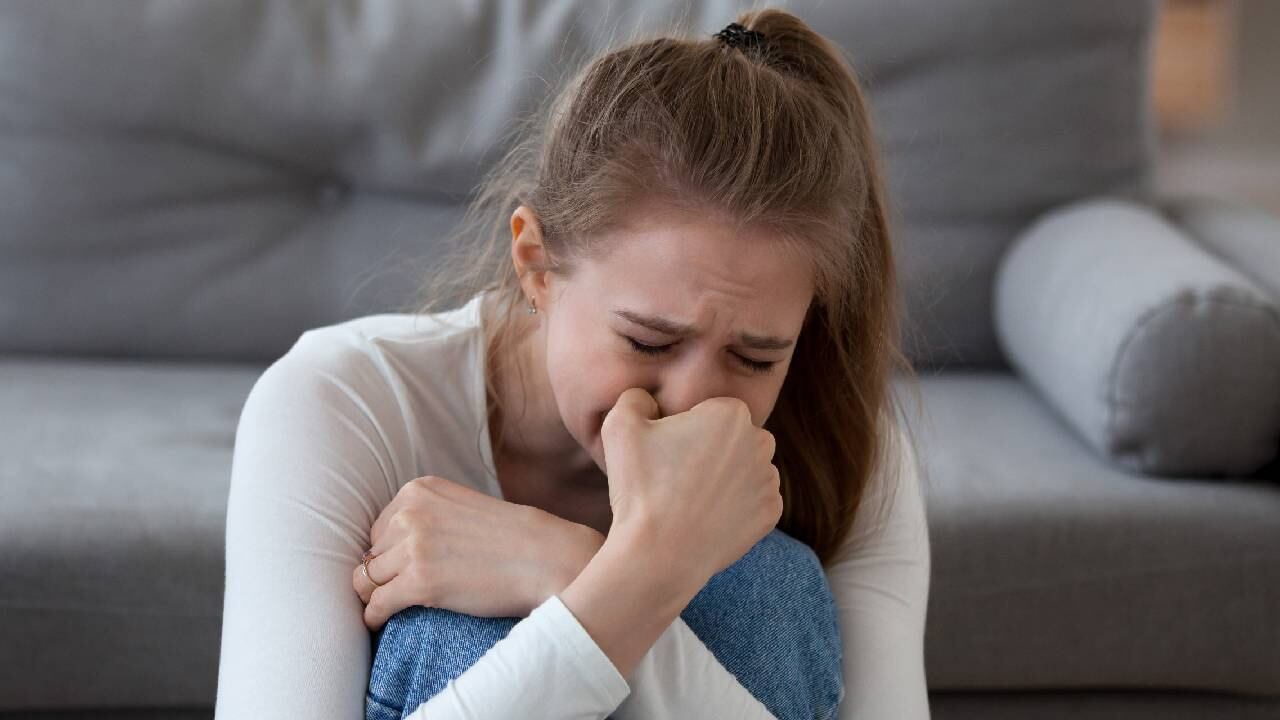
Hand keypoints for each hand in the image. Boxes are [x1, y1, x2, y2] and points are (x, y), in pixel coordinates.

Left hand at [352, 475, 604, 630]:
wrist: (545, 559)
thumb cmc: (511, 538)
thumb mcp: (462, 506)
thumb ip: (428, 514)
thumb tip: (391, 545)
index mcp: (419, 490)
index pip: (380, 526)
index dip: (389, 552)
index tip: (401, 569)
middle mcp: (410, 513)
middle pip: (372, 553)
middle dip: (383, 574)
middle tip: (399, 592)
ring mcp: (413, 547)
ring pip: (366, 579)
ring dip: (375, 596)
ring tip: (387, 609)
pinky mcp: (419, 582)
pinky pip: (376, 604)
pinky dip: (374, 616)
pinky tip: (382, 622)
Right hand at [599, 388, 781, 586]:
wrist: (660, 553)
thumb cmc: (640, 486)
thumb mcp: (620, 426)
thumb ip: (635, 398)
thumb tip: (647, 400)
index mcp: (732, 413)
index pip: (710, 411)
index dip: (686, 429)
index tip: (666, 452)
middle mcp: (761, 443)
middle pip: (733, 437)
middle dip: (712, 449)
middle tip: (677, 474)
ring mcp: (769, 481)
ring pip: (746, 468)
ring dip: (726, 477)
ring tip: (691, 498)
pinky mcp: (770, 515)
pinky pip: (753, 501)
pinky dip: (735, 506)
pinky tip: (707, 516)